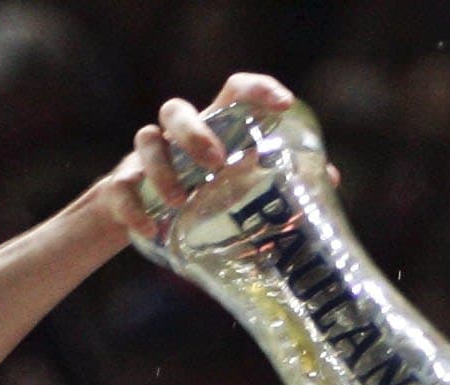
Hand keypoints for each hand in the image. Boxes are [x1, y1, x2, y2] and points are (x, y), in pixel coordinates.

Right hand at [101, 72, 303, 244]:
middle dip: (196, 133)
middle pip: (177, 111)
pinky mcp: (124, 189)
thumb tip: (329, 178)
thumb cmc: (207, 201)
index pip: (233, 93)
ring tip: (181, 201)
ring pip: (146, 141)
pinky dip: (133, 209)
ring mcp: (147, 161)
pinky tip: (150, 230)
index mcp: (215, 132)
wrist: (148, 225)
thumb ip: (281, 183)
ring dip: (163, 170)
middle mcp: (179, 139)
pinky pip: (120, 190)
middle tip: (216, 163)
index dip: (257, 90)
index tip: (283, 103)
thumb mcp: (244, 193)